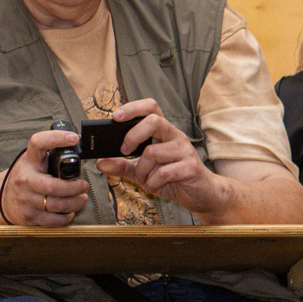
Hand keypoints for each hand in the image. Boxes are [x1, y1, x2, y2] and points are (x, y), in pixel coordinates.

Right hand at [0, 128, 91, 226]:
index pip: (39, 143)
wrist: (0, 197)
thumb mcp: (33, 162)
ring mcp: (25, 199)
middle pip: (54, 186)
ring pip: (58, 205)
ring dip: (76, 203)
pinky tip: (70, 211)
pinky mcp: (28, 216)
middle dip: (75, 188)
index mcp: (29, 161)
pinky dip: (67, 216)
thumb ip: (51, 157)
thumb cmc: (26, 177)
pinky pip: (55, 220)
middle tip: (84, 186)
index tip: (74, 137)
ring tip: (81, 199)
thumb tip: (79, 151)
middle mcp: (25, 179)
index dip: (56, 138)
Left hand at [98, 98, 223, 214]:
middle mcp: (176, 136)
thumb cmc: (174, 179)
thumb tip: (100, 163)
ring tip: (145, 179)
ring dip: (141, 170)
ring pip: (153, 152)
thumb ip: (122, 166)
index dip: (132, 108)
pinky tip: (155, 185)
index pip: (151, 107)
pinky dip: (152, 182)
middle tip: (124, 150)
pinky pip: (163, 172)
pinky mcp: (190, 167)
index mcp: (164, 132)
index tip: (115, 118)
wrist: (202, 194)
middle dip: (133, 136)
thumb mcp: (143, 172)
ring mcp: (185, 151)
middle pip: (153, 121)